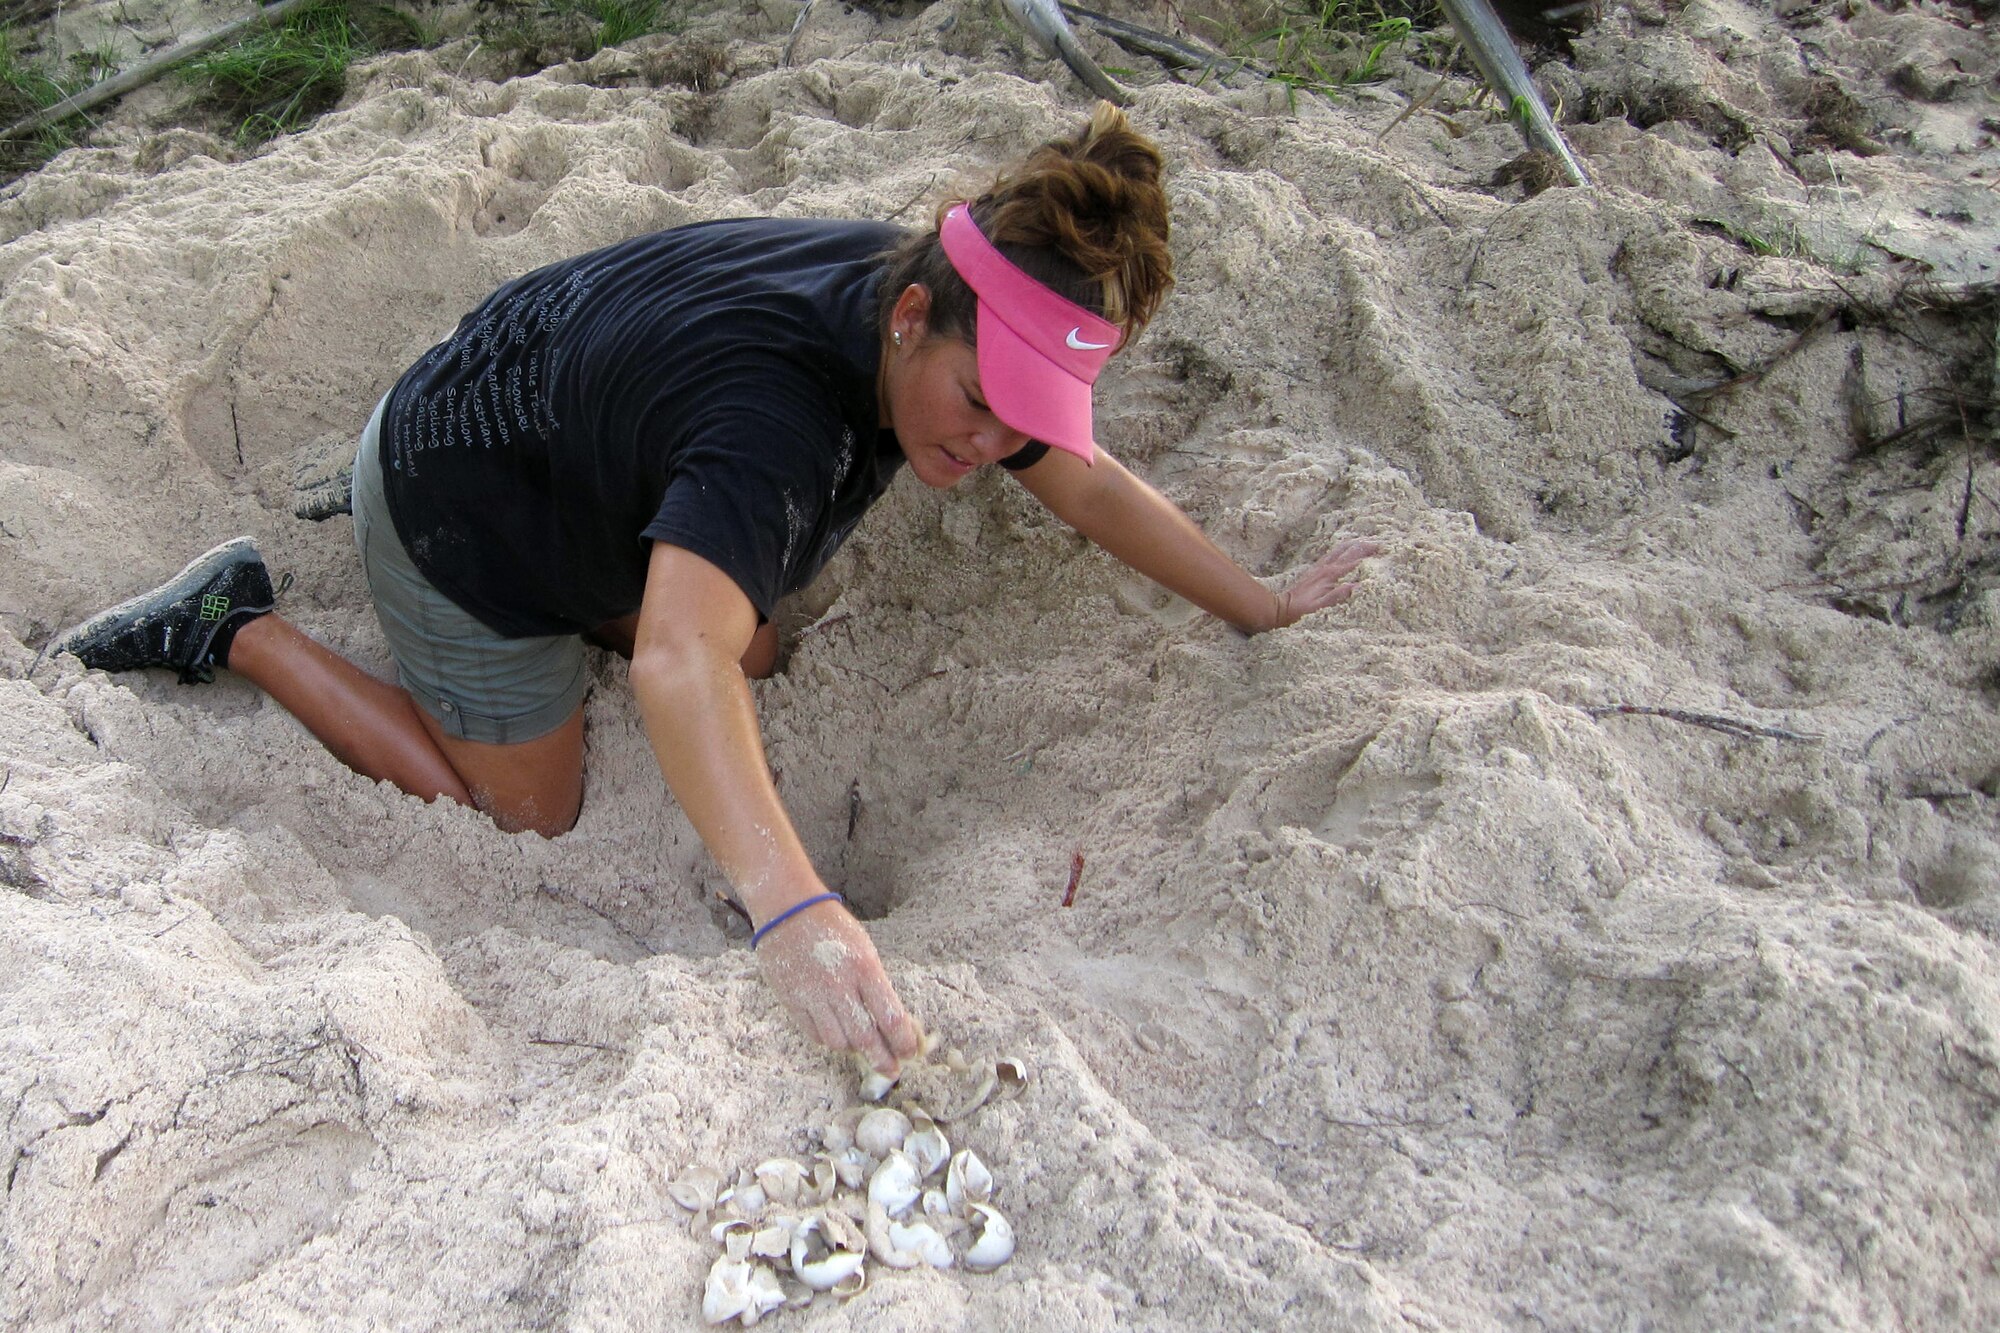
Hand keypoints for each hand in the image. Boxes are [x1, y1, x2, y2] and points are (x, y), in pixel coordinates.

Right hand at [754, 899, 919, 1074]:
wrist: (787, 911)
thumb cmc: (834, 928)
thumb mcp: (865, 950)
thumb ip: (877, 986)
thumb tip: (896, 1024)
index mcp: (864, 968)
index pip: (891, 1017)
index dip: (903, 1041)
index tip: (910, 1053)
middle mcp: (839, 985)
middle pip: (865, 1038)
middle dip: (882, 1059)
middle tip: (892, 1070)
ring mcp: (812, 995)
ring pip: (838, 1042)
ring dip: (853, 1047)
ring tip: (861, 1044)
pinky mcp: (791, 1002)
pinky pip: (815, 1035)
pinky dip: (829, 1039)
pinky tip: (836, 1033)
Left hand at [1269, 539, 1378, 629]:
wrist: (1281, 608)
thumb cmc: (1302, 611)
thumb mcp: (1321, 607)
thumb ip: (1338, 595)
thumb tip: (1357, 584)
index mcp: (1330, 575)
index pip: (1354, 560)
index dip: (1369, 554)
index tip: (1384, 550)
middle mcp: (1326, 567)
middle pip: (1348, 550)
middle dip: (1365, 545)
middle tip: (1381, 543)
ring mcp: (1320, 567)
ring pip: (1340, 549)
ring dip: (1355, 544)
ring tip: (1368, 540)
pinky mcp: (1315, 570)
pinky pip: (1332, 554)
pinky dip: (1343, 548)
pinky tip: (1347, 547)